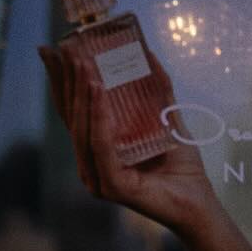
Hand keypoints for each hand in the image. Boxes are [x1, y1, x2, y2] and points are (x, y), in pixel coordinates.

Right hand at [37, 42, 222, 242]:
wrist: (199, 202)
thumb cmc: (182, 167)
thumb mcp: (167, 119)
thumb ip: (157, 89)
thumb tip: (147, 51)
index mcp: (98, 148)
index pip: (73, 110)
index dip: (61, 80)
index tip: (52, 49)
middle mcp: (92, 163)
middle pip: (72, 117)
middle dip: (68, 80)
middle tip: (70, 48)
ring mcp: (98, 177)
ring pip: (82, 130)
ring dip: (82, 95)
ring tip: (85, 66)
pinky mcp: (112, 187)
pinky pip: (101, 147)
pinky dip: (99, 120)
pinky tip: (98, 94)